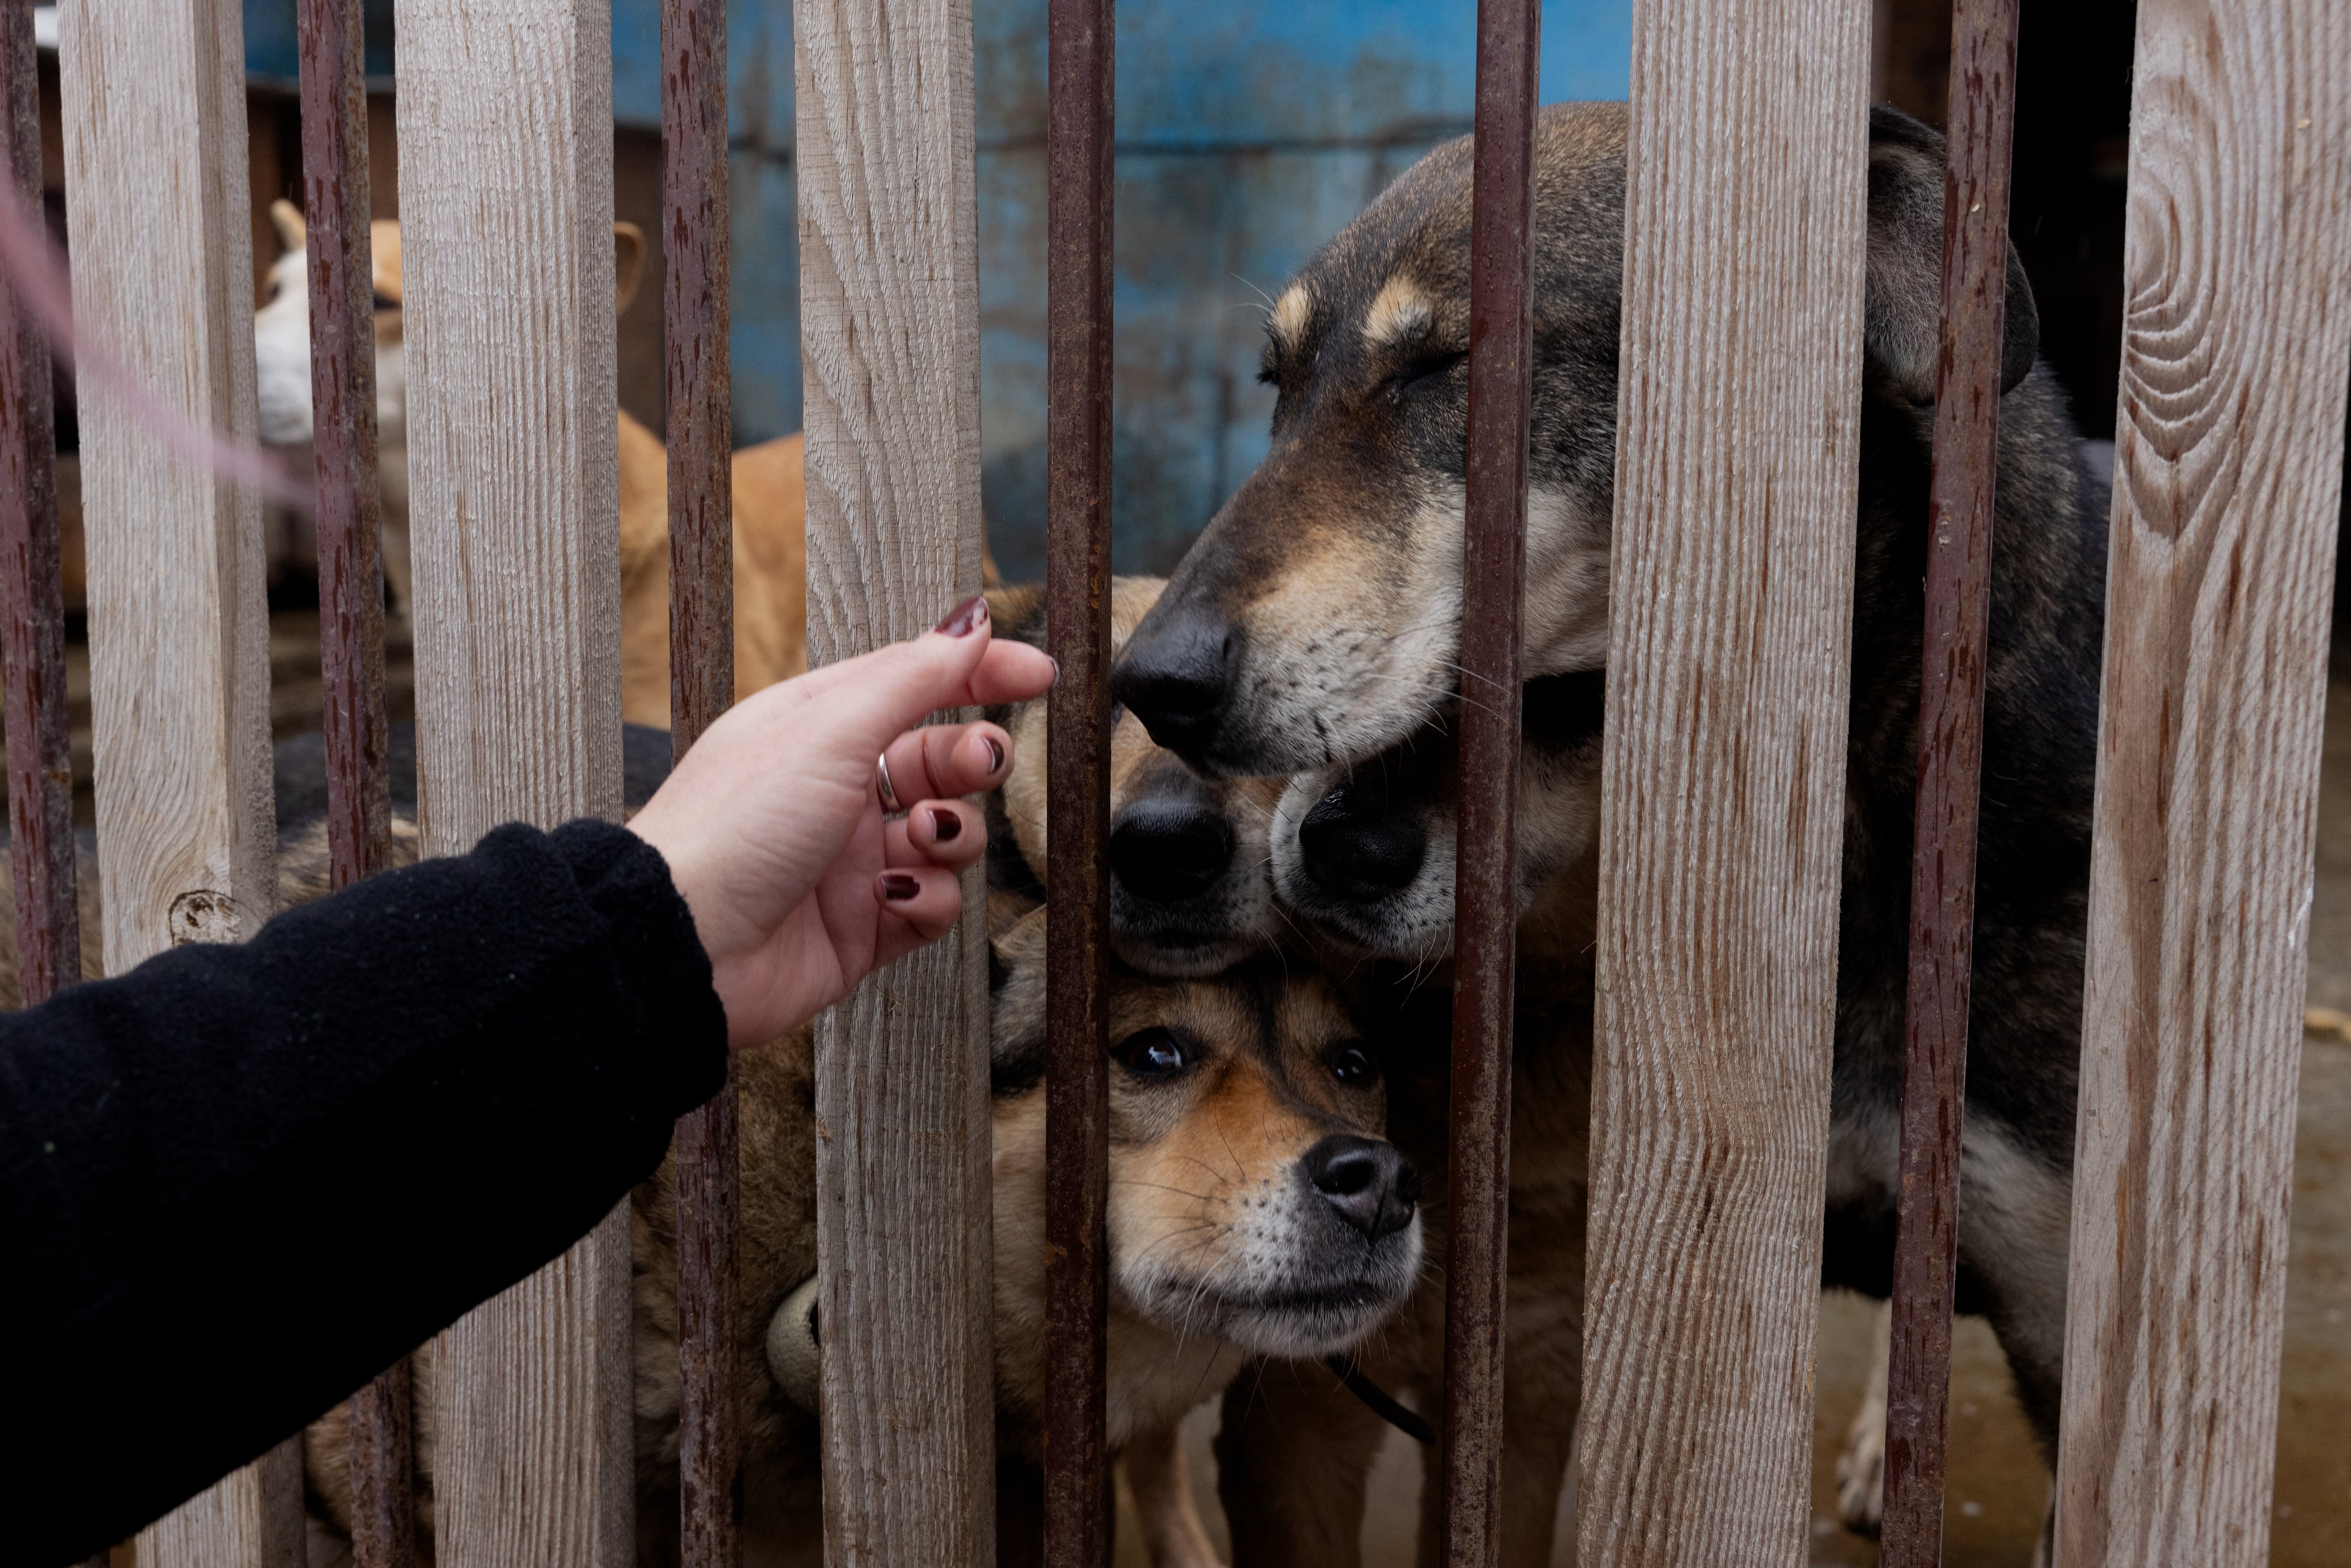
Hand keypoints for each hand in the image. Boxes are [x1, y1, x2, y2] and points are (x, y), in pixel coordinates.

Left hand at [628, 596, 1054, 1045]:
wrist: (685, 946)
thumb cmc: (736, 823)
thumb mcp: (830, 728)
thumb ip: (912, 676)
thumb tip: (972, 619)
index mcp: (820, 726)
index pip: (917, 682)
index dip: (981, 673)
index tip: (1040, 675)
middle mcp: (838, 789)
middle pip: (941, 759)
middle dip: (972, 759)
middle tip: (979, 765)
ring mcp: (851, 860)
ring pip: (948, 835)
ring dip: (953, 833)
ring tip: (924, 837)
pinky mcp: (863, 928)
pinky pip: (932, 903)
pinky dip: (929, 898)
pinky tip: (895, 895)